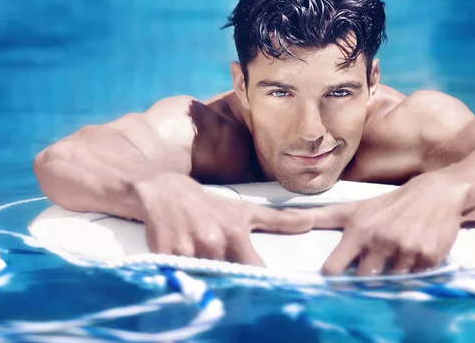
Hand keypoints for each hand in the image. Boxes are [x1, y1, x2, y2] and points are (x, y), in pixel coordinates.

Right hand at [135, 172, 313, 264]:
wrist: (165, 191)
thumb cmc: (209, 204)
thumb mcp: (243, 210)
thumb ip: (278, 220)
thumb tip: (310, 221)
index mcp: (234, 232)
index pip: (252, 269)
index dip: (254, 279)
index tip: (256, 281)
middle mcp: (212, 242)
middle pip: (225, 276)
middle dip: (222, 272)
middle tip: (214, 256)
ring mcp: (188, 249)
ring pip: (202, 278)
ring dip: (201, 272)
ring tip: (196, 250)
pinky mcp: (164, 253)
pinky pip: (176, 275)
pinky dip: (179, 271)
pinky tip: (179, 253)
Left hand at [307, 171, 469, 275]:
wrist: (433, 195)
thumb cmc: (385, 205)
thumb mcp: (352, 208)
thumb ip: (320, 216)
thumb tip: (288, 216)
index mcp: (358, 230)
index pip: (336, 266)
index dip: (333, 275)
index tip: (332, 278)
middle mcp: (380, 241)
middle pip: (363, 278)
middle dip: (365, 274)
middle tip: (372, 260)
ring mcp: (405, 250)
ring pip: (390, 280)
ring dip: (391, 272)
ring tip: (394, 252)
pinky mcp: (428, 257)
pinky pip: (414, 278)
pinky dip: (412, 271)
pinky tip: (412, 252)